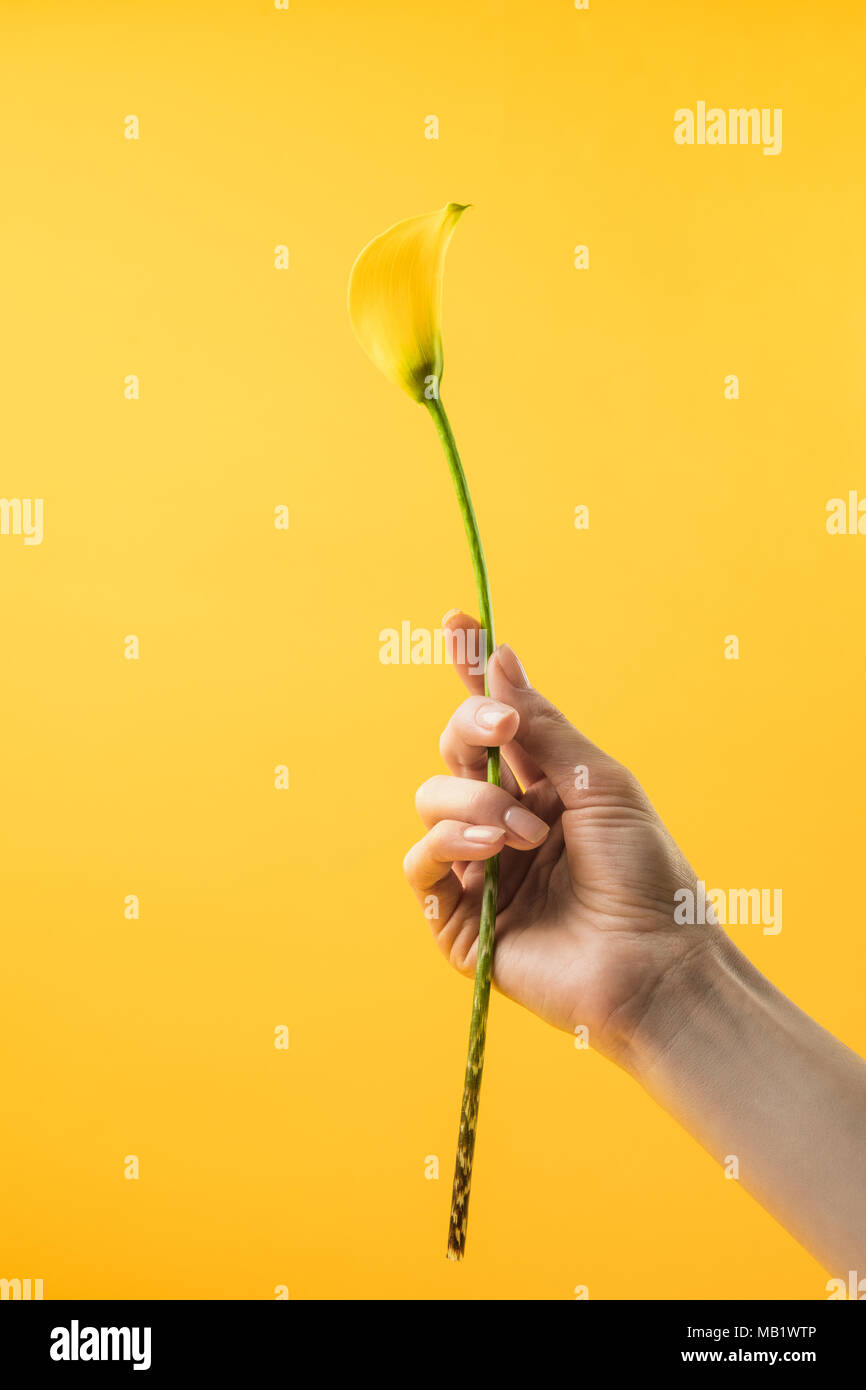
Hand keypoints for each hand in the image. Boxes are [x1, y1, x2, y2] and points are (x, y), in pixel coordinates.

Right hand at [403, 611, 717, 1062]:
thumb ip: (543, 727)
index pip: (493, 723)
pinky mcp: (457, 922)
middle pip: (454, 753)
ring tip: (522, 832)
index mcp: (543, 789)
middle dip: (470, 729)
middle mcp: (505, 824)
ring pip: (430, 802)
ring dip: (472, 802)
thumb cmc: (647, 876)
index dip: (471, 673)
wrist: (655, 964)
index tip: (457, 618)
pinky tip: (493, 852)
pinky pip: (420, 864)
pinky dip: (449, 844)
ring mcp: (479, 871)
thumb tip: (503, 660)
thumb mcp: (599, 784)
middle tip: (505, 728)